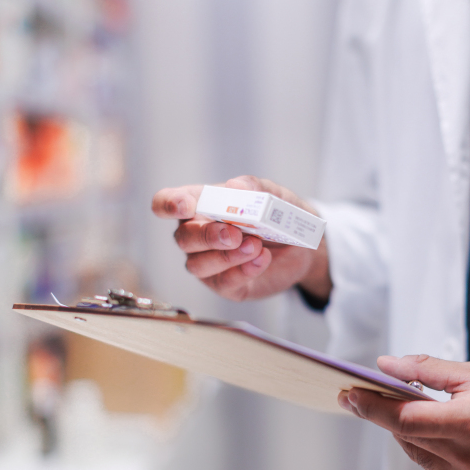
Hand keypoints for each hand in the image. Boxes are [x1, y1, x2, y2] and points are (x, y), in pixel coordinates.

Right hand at [151, 175, 331, 301]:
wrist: (302, 247)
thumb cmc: (278, 215)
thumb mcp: (275, 196)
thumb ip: (257, 187)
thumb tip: (236, 185)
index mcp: (200, 204)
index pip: (166, 202)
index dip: (168, 204)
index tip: (185, 206)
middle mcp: (197, 234)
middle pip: (183, 238)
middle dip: (207, 236)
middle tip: (234, 234)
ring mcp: (208, 261)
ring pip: (197, 265)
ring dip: (226, 257)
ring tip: (255, 246)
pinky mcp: (224, 284)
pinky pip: (223, 282)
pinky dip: (243, 271)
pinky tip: (261, 260)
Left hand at [338, 354, 469, 469]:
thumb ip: (425, 370)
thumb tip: (386, 366)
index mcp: (469, 424)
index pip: (403, 418)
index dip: (371, 406)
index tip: (349, 395)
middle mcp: (468, 459)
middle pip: (405, 437)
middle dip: (387, 415)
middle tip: (374, 394)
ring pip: (416, 455)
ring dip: (408, 434)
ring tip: (418, 411)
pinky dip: (428, 452)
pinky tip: (440, 435)